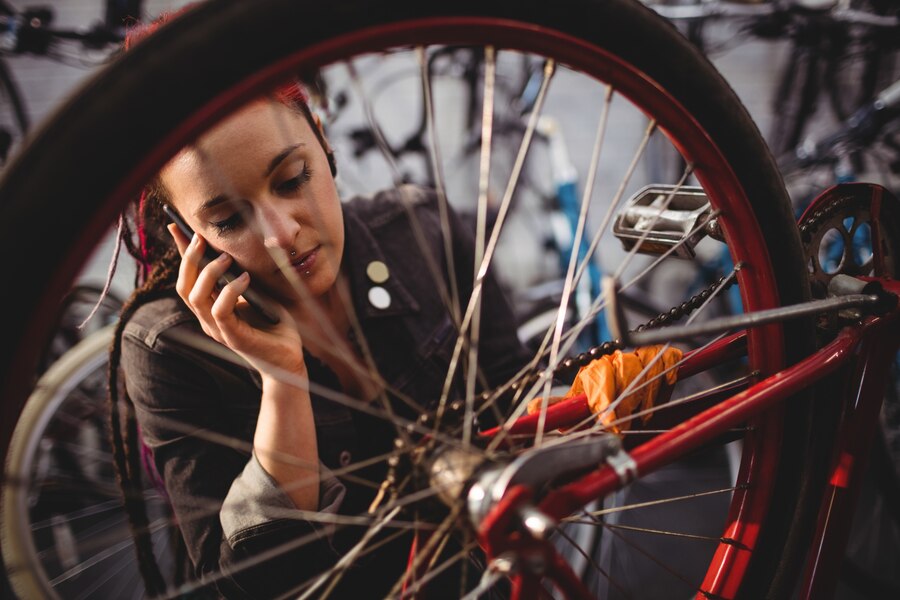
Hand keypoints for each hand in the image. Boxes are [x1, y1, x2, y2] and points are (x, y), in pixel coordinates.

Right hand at [168, 224, 305, 378]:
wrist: (288, 358)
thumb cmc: (273, 324)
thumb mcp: (256, 292)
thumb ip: (240, 275)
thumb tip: (233, 247)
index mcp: (210, 308)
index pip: (187, 278)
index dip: (181, 253)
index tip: (175, 226)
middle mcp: (208, 319)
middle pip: (184, 287)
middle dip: (189, 259)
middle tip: (200, 237)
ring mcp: (218, 330)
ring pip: (196, 298)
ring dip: (208, 273)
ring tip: (226, 258)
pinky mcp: (233, 338)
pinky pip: (221, 311)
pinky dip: (230, 291)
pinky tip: (245, 278)